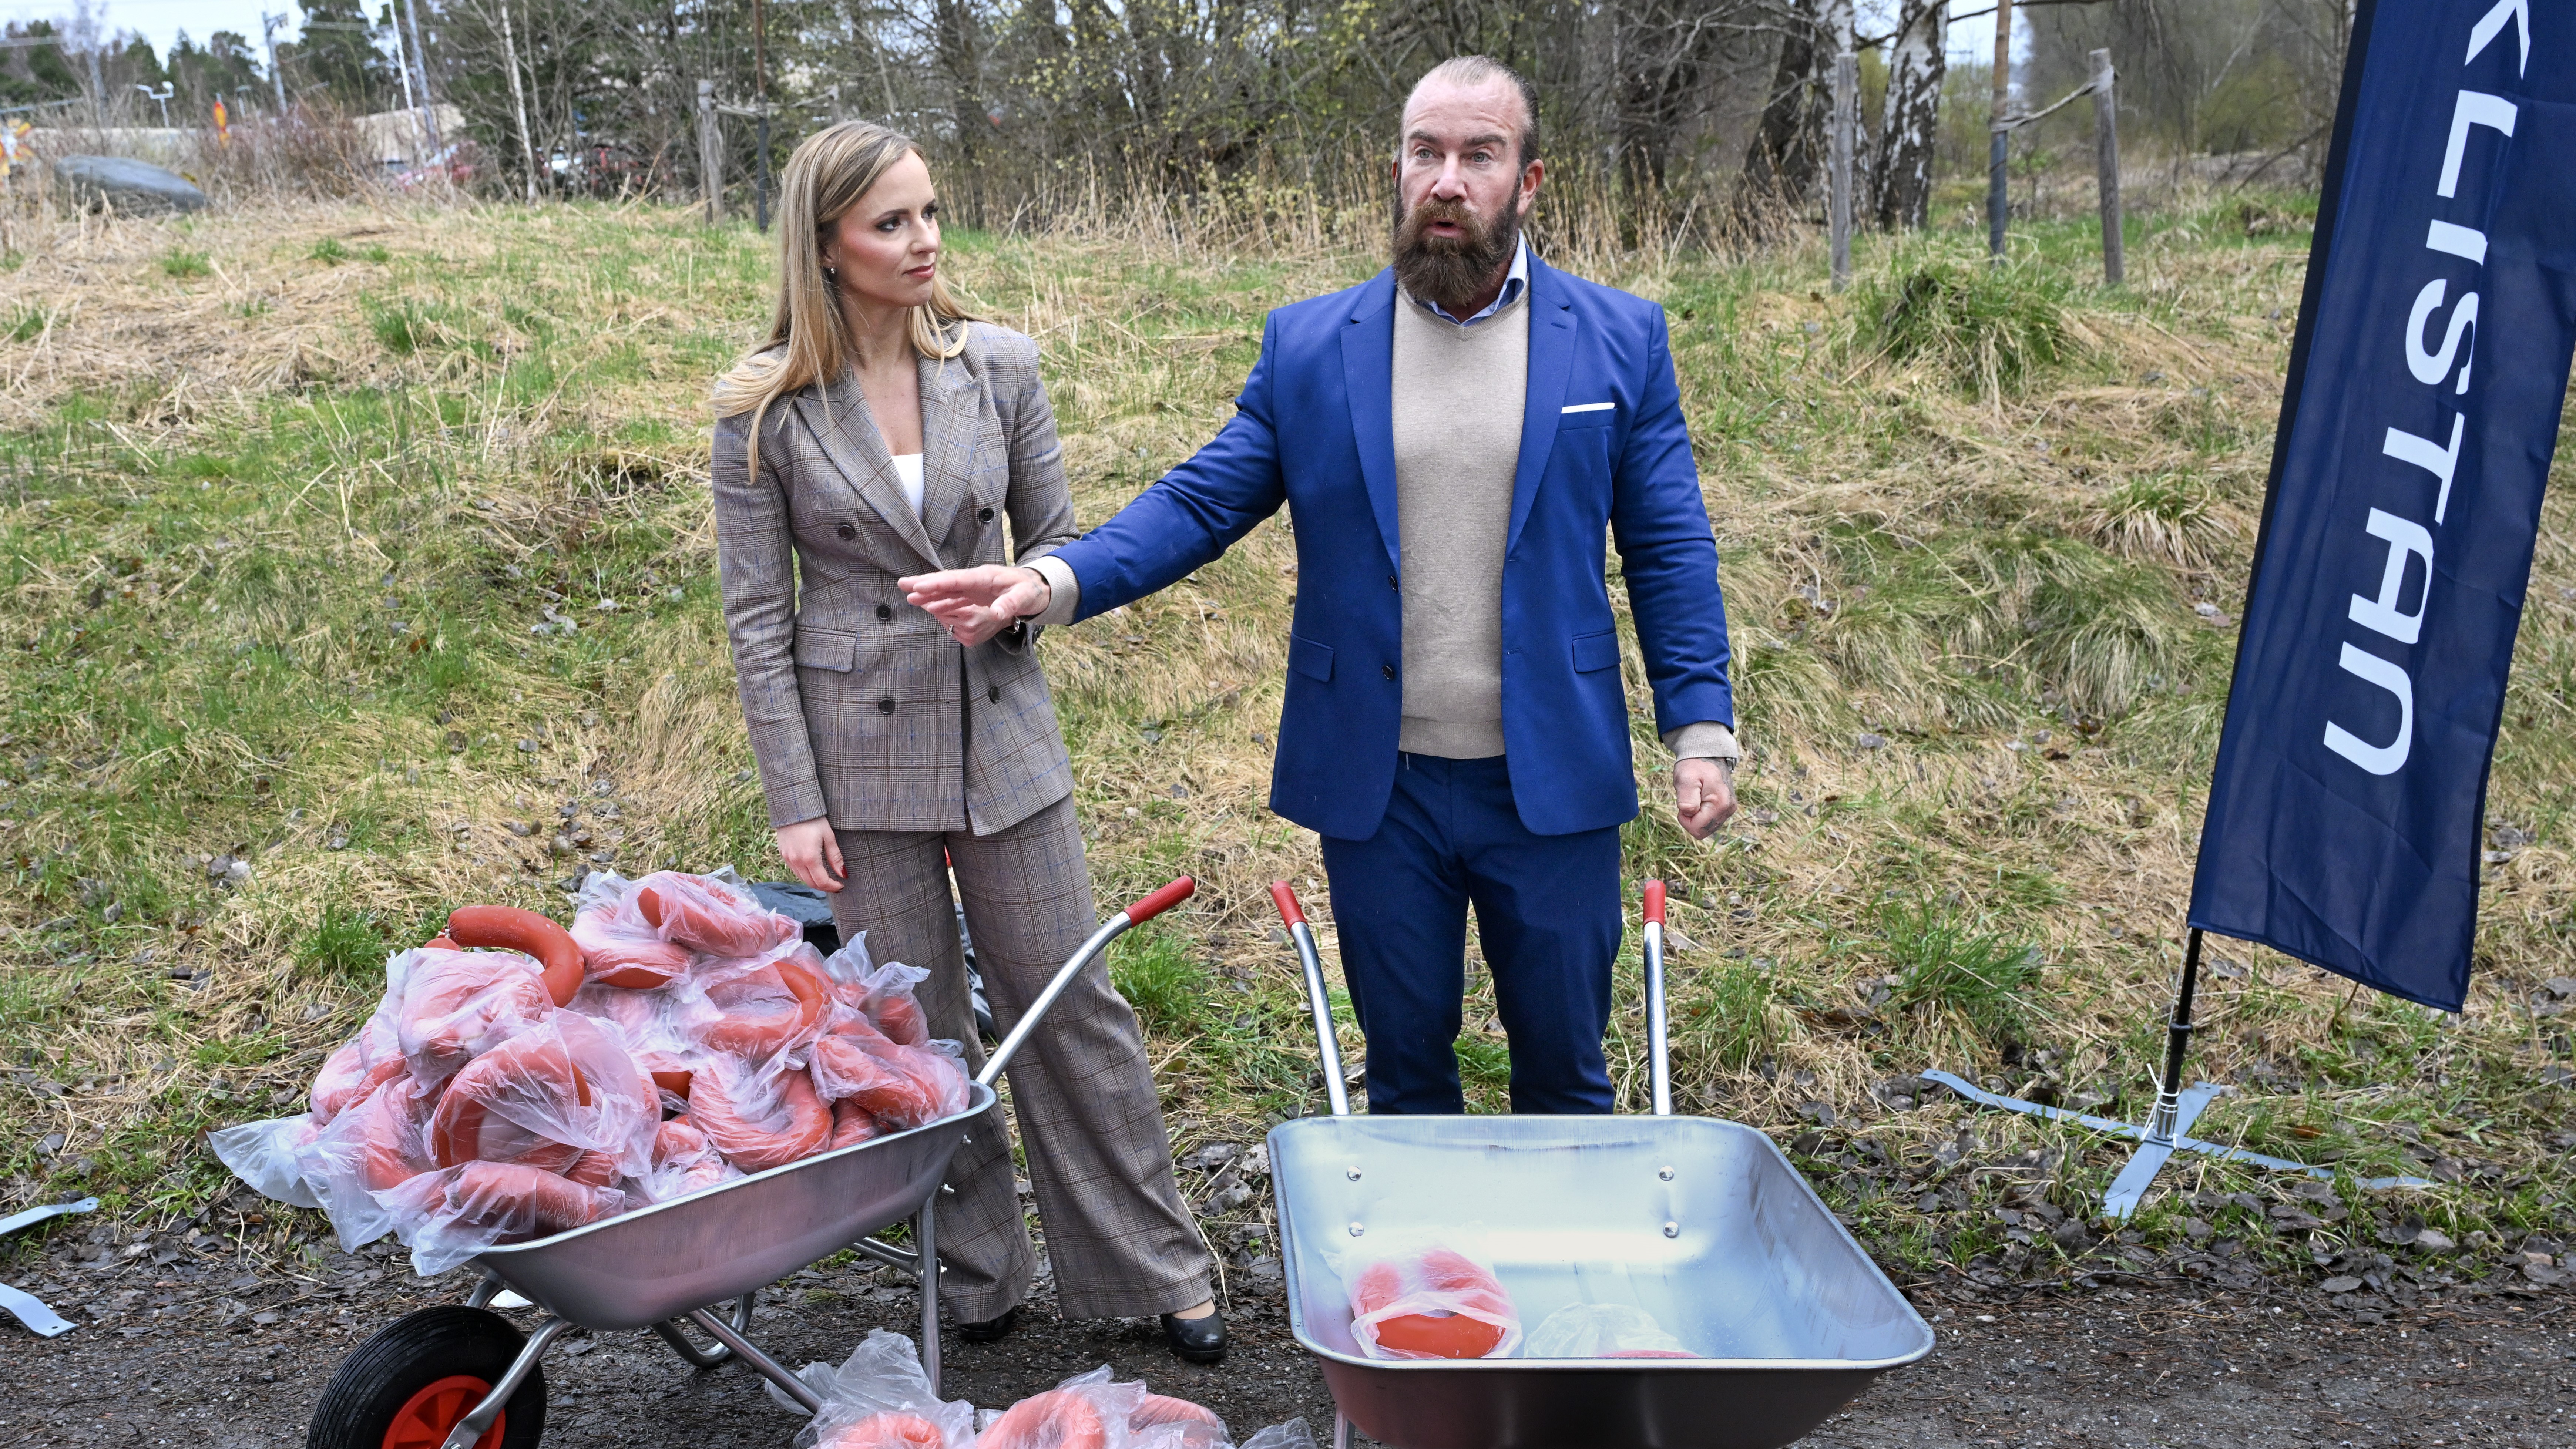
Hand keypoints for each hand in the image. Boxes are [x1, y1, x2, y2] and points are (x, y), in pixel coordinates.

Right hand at [775, 817, 844, 891]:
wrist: (793, 806)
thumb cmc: (814, 819)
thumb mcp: (828, 836)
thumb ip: (835, 857)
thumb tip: (843, 874)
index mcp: (809, 857)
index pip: (822, 881)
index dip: (832, 887)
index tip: (841, 886)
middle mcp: (796, 860)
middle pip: (811, 883)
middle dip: (824, 887)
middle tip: (835, 885)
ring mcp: (788, 858)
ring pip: (802, 878)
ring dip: (814, 881)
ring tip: (826, 879)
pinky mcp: (783, 854)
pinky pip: (795, 870)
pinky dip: (805, 874)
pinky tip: (813, 870)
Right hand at [900, 564, 1050, 646]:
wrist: (1037, 586)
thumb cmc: (1031, 590)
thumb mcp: (1026, 596)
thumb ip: (1011, 604)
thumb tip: (998, 614)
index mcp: (985, 577)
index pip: (957, 580)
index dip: (937, 583)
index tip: (919, 586)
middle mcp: (975, 580)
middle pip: (946, 582)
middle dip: (924, 584)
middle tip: (903, 585)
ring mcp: (973, 588)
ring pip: (946, 590)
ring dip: (928, 594)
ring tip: (909, 596)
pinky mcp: (973, 595)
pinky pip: (953, 598)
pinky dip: (939, 601)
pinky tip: (927, 605)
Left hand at [1674, 758, 1735, 839]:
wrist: (1706, 754)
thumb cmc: (1694, 766)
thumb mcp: (1685, 778)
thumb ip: (1686, 797)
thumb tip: (1689, 813)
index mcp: (1720, 804)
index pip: (1696, 830)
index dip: (1685, 818)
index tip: (1684, 801)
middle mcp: (1729, 809)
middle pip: (1702, 831)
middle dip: (1691, 818)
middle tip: (1690, 798)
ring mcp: (1729, 809)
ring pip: (1706, 827)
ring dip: (1696, 815)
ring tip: (1696, 796)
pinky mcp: (1727, 807)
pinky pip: (1709, 821)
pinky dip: (1701, 813)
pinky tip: (1701, 798)